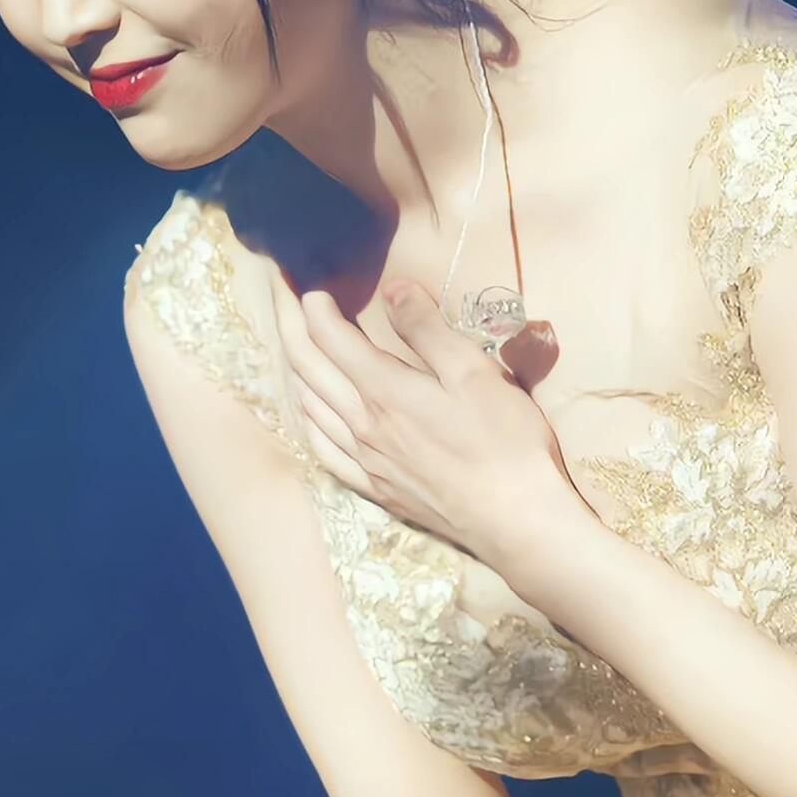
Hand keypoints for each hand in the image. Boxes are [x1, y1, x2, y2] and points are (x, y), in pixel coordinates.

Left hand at [275, 277, 576, 569]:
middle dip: (288, 323)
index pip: (329, 337)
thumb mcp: (475, 374)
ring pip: (309, 406)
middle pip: (307, 367)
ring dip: (294, 366)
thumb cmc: (506, 443)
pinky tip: (310, 411)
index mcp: (385, 391)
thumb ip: (429, 330)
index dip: (310, 301)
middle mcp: (363, 425)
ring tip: (292, 340)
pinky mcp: (376, 488)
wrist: (517, 522)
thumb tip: (392, 289)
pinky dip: (308, 418)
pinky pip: (323, 449)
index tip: (301, 274)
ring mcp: (365, 461)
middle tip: (279, 290)